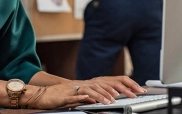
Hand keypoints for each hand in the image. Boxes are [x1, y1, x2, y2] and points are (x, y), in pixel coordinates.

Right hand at [30, 76, 145, 108]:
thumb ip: (93, 97)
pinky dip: (88, 96)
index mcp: (90, 84)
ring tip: (114, 100)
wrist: (43, 95)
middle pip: (106, 83)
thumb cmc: (60, 97)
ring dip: (105, 94)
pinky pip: (80, 94)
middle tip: (133, 95)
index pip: (111, 81)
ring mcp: (77, 88)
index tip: (138, 90)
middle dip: (121, 89)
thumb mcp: (81, 97)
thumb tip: (106, 99)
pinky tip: (94, 99)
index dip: (126, 84)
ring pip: (94, 88)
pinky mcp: (68, 94)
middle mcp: (85, 83)